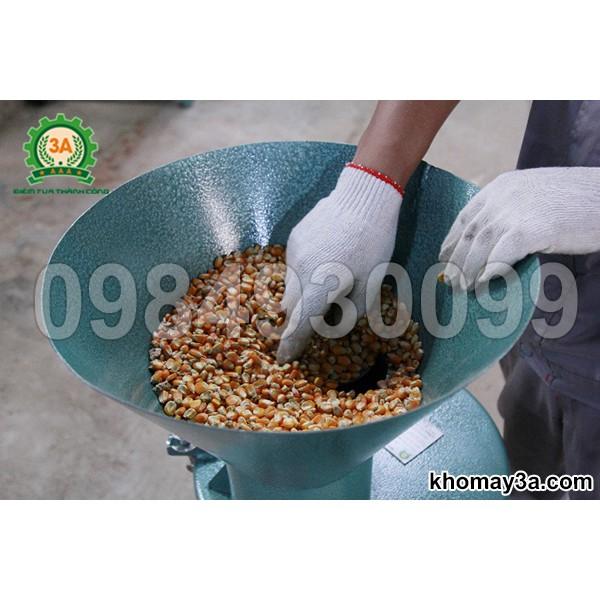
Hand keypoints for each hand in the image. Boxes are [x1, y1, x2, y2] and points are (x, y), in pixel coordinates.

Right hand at [276, 166, 401, 362]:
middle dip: (300, 317)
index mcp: (320, 288)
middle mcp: (300, 273)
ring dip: (303, 293)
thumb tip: (335, 322)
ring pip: (290, 285)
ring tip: (327, 281)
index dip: (291, 344)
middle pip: (291, 307)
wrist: (364, 197)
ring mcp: (294, 254)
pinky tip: (325, 259)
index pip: (300, 325)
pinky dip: (304, 272)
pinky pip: (293, 265)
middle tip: (316, 316)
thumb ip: (350, 311)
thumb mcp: (369, 285)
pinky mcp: (294, 239)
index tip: (284, 358)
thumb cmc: (374, 245)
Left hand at [439, 167, 599, 289]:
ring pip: (480, 247)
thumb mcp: (536, 196)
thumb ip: (511, 211)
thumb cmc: (579, 201)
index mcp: (501, 186)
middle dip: (456, 260)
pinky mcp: (529, 230)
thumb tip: (491, 243)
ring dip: (469, 271)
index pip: (465, 217)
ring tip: (465, 289)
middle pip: (469, 234)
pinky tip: (485, 284)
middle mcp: (502, 196)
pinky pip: (500, 257)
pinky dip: (489, 272)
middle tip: (451, 282)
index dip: (452, 241)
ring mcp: (514, 212)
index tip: (445, 258)